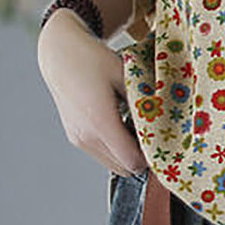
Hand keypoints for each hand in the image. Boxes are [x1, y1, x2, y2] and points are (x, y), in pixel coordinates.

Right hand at [37, 8, 149, 177]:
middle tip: (155, 138)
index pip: (132, 161)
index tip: (164, 145)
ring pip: (113, 164)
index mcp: (100, 122)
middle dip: (142, 158)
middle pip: (124, 168)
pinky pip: (101, 154)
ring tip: (138, 131)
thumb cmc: (93, 60)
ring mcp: (79, 139)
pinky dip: (115, 149)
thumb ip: (143, 102)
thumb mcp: (125, 76)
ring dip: (128, 155)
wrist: (60, 55)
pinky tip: (123, 127)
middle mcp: (87, 136)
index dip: (151, 158)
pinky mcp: (75, 137)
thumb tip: (164, 120)